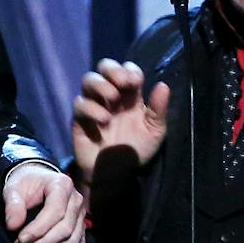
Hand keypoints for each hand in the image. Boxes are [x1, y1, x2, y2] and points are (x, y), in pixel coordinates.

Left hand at [4, 163, 86, 242]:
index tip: (20, 239)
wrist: (34, 188)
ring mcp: (80, 217)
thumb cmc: (25, 186)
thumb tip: (13, 225)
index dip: (38, 229)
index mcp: (62, 185)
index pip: (56, 211)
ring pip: (72, 242)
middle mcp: (76, 200)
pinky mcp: (80, 231)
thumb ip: (12, 205)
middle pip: (65, 229)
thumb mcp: (12, 188)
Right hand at [72, 59, 169, 176]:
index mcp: (130, 95)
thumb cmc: (136, 151)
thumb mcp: (154, 131)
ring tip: (113, 99)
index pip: (127, 70)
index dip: (130, 70)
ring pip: (88, 80)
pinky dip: (91, 108)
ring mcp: (94, 105)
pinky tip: (104, 120)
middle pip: (104, 67)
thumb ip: (159, 110)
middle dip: (112, 70)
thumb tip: (163, 85)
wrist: (116, 174)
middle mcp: (111, 96)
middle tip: (123, 83)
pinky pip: (80, 104)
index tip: (136, 82)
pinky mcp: (80, 119)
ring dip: (101, 85)